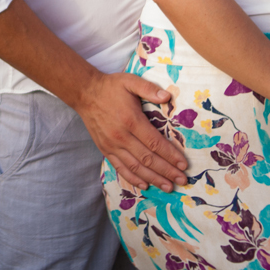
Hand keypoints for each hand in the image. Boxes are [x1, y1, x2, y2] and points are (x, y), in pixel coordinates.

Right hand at [74, 72, 188, 192]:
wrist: (85, 93)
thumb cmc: (111, 87)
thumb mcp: (130, 81)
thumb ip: (149, 88)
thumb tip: (167, 97)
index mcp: (131, 120)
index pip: (155, 143)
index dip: (171, 155)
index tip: (184, 165)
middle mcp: (121, 136)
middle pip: (148, 159)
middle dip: (167, 171)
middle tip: (182, 180)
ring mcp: (112, 145)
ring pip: (135, 167)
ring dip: (153, 179)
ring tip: (168, 187)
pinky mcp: (105, 149)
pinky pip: (120, 168)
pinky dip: (133, 179)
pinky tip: (145, 185)